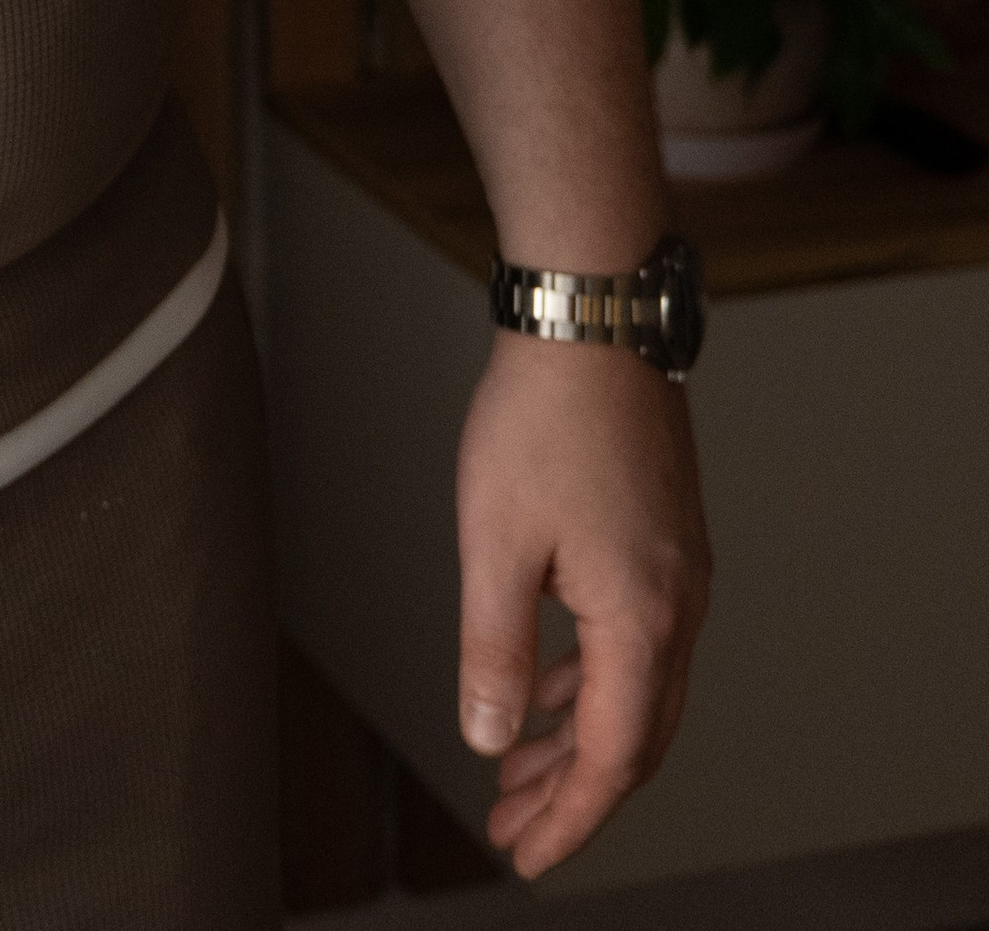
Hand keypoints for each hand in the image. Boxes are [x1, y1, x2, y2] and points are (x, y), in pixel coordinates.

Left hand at [456, 333, 710, 875]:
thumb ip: (495, 649)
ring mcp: (679, 570)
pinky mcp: (665, 538)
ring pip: (639, 690)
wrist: (593, 314)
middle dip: (573, 792)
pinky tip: (549, 687)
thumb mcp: (495, 541)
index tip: (524, 854)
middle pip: (635, 737)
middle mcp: (679, 604)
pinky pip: (638, 641)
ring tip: (519, 769)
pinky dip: (594, 682)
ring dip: (581, 738)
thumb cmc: (541, 414)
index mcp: (642, 617)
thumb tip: (489, 737)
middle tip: (512, 827)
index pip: (613, 759)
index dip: (568, 818)